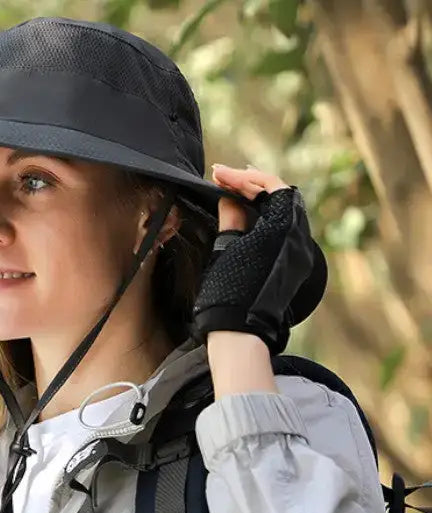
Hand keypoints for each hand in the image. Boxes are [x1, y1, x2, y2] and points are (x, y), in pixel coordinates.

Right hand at [191, 164, 316, 354]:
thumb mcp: (225, 248)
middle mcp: (299, 238)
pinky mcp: (292, 267)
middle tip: (227, 178)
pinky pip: (283, 231)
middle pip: (281, 197)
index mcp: (285, 228)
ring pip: (283, 214)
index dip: (242, 178)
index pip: (269, 186)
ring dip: (259, 201)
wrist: (239, 334)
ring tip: (235, 193)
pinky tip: (246, 217)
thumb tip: (231, 199)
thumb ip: (231, 218)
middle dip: (253, 185)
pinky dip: (264, 219)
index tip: (217, 175)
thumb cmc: (228, 292)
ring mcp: (298, 254)